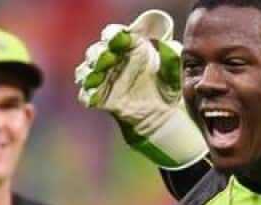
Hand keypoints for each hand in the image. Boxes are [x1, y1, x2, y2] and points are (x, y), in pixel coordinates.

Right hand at [75, 9, 206, 168]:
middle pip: (96, 51)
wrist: (163, 114)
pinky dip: (87, 95)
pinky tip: (91, 97)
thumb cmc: (167, 85)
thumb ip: (172, 55)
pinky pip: (87, 95)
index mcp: (128, 48)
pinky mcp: (101, 98)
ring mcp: (105, 79)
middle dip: (97, 53)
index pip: (114, 35)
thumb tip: (173, 46)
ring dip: (88, 72)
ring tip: (95, 75)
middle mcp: (113, 61)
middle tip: (104, 57)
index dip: (111, 34)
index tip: (114, 38)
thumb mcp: (173, 69)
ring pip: (86, 71)